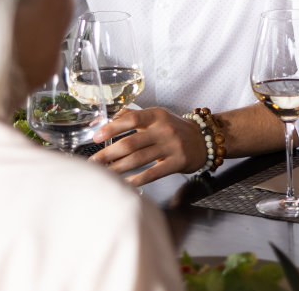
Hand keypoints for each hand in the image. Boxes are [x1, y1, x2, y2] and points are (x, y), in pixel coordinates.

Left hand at [88, 107, 205, 186]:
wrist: (204, 139)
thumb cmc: (175, 128)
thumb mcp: (157, 116)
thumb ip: (133, 116)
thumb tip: (107, 121)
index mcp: (156, 115)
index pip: (130, 119)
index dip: (111, 128)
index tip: (95, 137)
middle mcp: (163, 129)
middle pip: (131, 143)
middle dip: (108, 154)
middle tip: (93, 162)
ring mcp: (171, 146)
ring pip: (138, 160)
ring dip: (117, 168)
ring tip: (103, 174)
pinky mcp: (177, 163)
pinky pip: (152, 173)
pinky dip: (136, 180)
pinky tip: (124, 184)